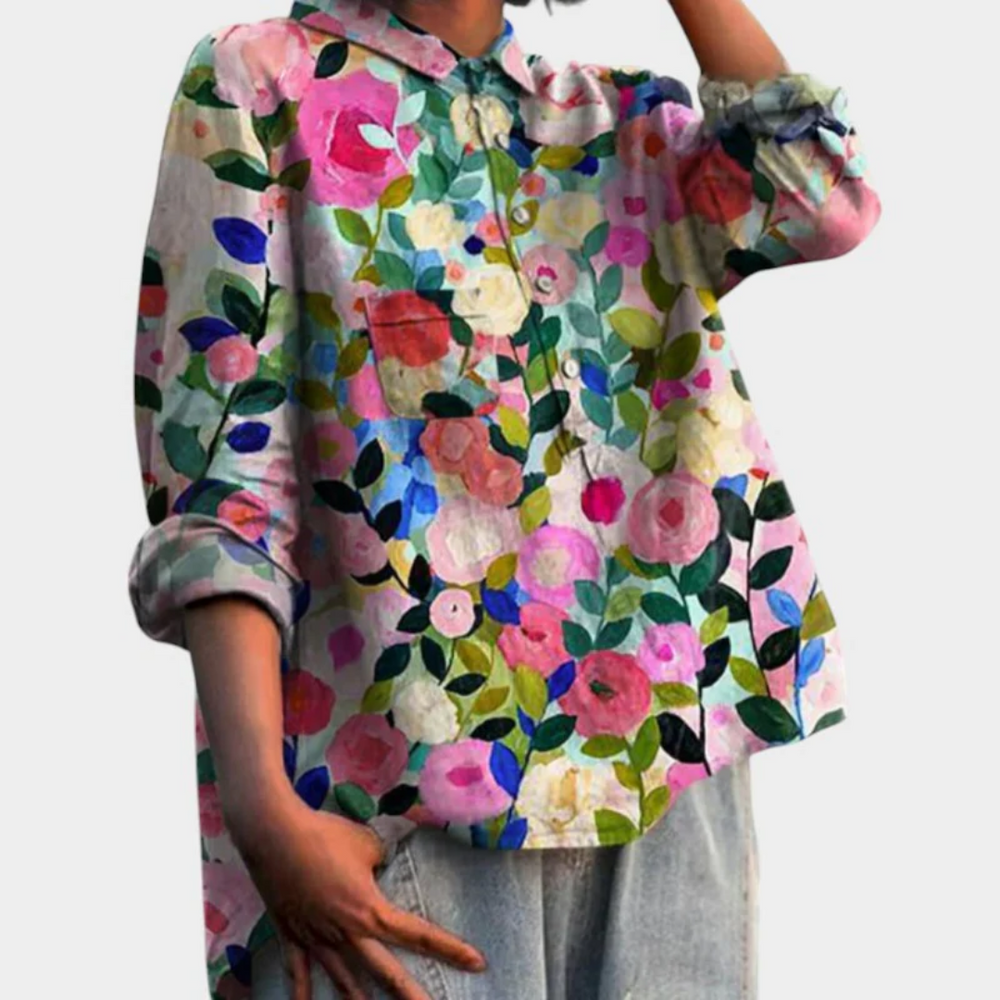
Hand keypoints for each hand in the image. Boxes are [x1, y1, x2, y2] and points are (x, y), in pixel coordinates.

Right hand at [223, 785, 487, 998]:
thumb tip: (382, 865)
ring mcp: (317, 939)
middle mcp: (346, 934)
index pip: (418, 934)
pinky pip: (298, 971)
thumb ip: (382, 856)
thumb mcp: (367, 843)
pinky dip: (300, 994)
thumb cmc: (326, 835)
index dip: (449, 949)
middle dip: (411, 995)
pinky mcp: (292, 935)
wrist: (276, 834)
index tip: (477, 962)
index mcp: (370, 911)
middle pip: (386, 972)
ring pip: (345, 981)